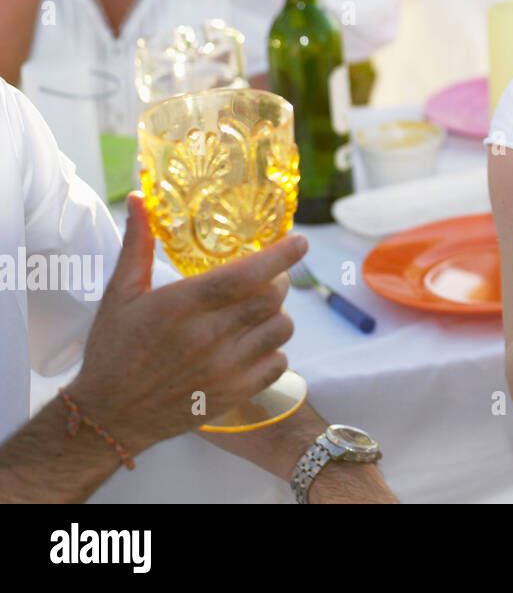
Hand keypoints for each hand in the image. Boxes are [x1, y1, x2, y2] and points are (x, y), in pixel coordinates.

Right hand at [68, 193, 306, 454]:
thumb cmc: (112, 350)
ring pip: (281, 330)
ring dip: (277, 316)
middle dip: (278, 282)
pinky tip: (254, 345)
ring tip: (258, 313)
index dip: (281, 255)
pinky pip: (279, 364)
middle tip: (268, 279)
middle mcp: (208, 336)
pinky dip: (275, 351)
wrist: (108, 416)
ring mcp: (224, 368)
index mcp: (182, 305)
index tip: (300, 241)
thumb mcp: (120, 295)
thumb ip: (137, 246)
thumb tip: (139, 200)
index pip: (247, 275)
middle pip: (272, 299)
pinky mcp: (233, 394)